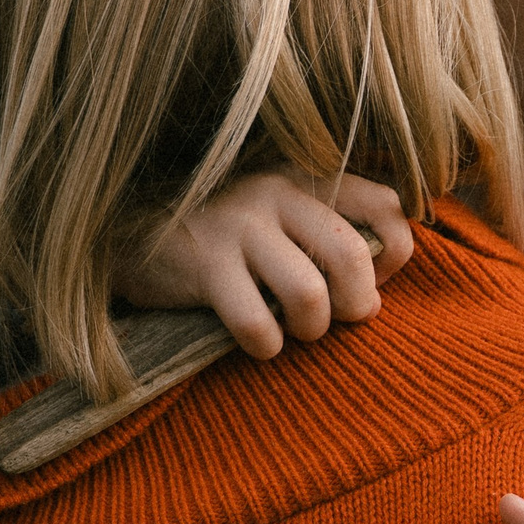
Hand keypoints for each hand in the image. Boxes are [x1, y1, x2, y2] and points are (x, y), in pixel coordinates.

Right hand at [117, 174, 413, 359]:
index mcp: (306, 177)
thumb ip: (327, 240)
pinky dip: (266, 346)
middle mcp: (277, 191)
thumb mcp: (279, 219)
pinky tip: (258, 343)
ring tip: (296, 333)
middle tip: (338, 319)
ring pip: (309, 292)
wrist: (129, 233)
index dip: (393, 255)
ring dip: (312, 329)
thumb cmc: (221, 238)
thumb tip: (373, 302)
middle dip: (356, 303)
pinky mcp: (205, 264)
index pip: (387, 206)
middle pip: (352, 253)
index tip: (370, 283)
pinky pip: (256, 321)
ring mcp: (239, 225)